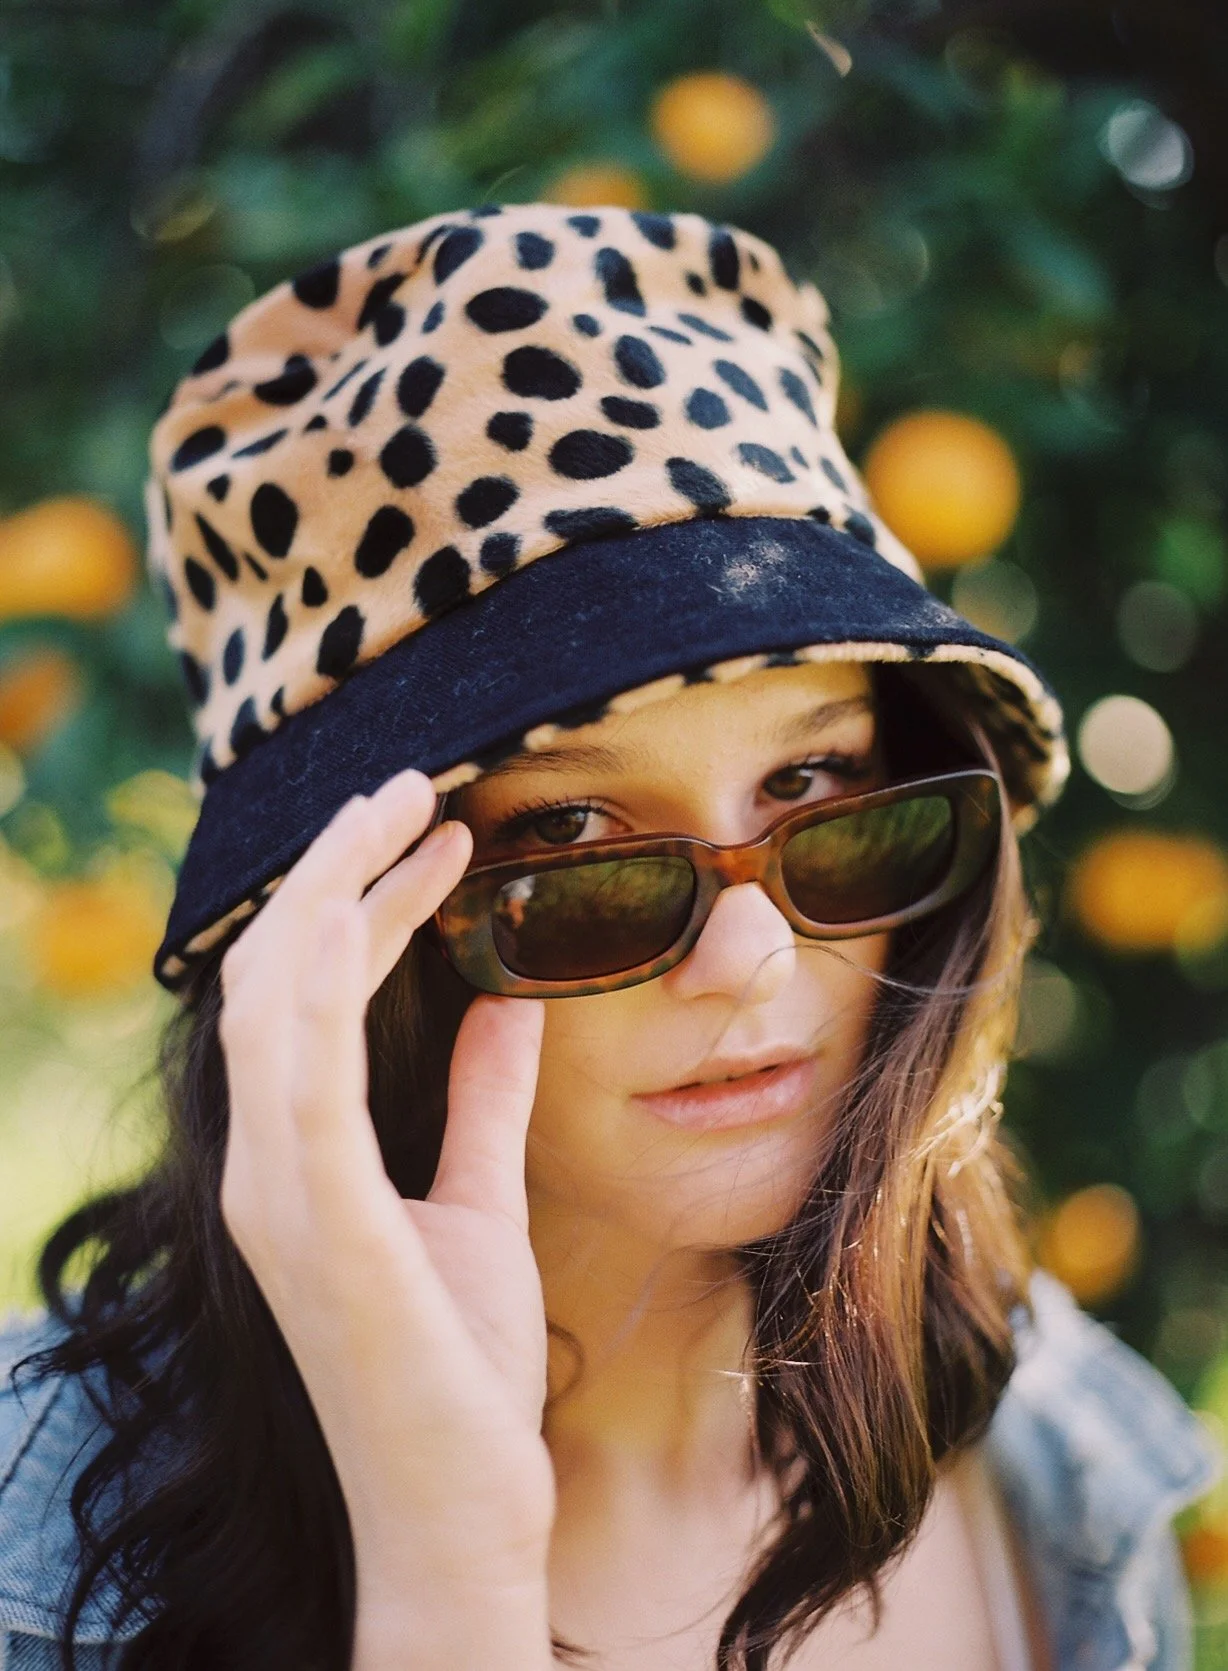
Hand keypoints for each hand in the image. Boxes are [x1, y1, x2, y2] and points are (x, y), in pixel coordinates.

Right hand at [216, 770, 552, 1659]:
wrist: (460, 1505)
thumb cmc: (461, 1365)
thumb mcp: (482, 1201)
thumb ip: (482, 1100)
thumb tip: (503, 999)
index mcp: (296, 1157)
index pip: (306, 994)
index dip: (357, 901)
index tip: (435, 834)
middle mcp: (265, 1163)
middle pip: (275, 974)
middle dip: (335, 868)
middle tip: (413, 787)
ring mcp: (279, 1193)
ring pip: (276, 999)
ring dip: (335, 891)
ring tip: (411, 808)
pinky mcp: (321, 1225)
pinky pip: (305, 1077)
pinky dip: (330, 983)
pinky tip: (383, 904)